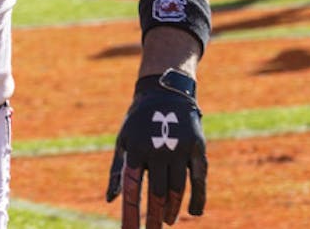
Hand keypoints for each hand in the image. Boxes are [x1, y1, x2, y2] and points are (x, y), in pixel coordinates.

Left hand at [106, 72, 206, 228]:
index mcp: (136, 149)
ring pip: (177, 188)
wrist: (164, 93)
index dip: (132, 213)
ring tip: (168, 222)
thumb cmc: (138, 122)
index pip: (133, 189)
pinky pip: (199, 179)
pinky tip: (194, 212)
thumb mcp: (123, 142)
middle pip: (157, 193)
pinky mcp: (198, 148)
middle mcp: (158, 150)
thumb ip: (118, 171)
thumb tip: (110, 200)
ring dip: (173, 209)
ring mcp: (180, 149)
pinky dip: (197, 198)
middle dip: (155, 217)